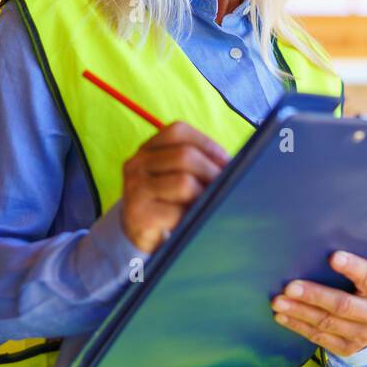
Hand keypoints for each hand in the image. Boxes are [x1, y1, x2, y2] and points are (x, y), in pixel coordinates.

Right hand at [120, 121, 229, 252]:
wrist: (140, 235)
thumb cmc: (168, 202)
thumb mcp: (179, 175)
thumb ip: (200, 163)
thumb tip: (232, 165)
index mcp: (148, 148)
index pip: (178, 131)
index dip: (207, 145)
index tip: (226, 162)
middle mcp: (136, 163)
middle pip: (184, 155)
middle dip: (211, 171)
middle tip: (224, 187)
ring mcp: (135, 188)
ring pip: (184, 182)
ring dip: (203, 195)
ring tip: (204, 205)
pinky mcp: (138, 214)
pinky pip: (177, 211)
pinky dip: (190, 216)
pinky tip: (188, 221)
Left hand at [271, 251, 366, 357]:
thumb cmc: (363, 292)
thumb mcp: (366, 281)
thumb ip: (350, 271)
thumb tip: (313, 255)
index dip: (352, 267)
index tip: (333, 257)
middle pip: (342, 305)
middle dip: (314, 295)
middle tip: (290, 287)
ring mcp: (361, 335)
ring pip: (326, 322)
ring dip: (299, 311)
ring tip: (278, 302)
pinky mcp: (346, 348)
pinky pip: (318, 337)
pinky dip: (298, 325)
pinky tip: (282, 316)